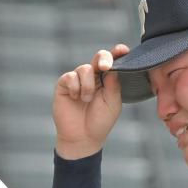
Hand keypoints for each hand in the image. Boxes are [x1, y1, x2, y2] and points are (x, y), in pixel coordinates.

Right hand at [53, 45, 129, 159]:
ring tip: (86, 100)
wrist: (82, 137)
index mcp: (108, 80)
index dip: (118, 53)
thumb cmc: (100, 121)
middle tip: (104, 67)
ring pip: (84, 68)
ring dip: (87, 85)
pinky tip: (76, 98)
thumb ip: (114, 85)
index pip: (113, 62)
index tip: (123, 50)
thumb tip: (112, 67)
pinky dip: (75, 87)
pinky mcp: (64, 84)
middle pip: (99, 57)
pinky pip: (70, 77)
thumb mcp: (112, 103)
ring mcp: (78, 79)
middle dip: (103, 59)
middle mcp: (93, 76)